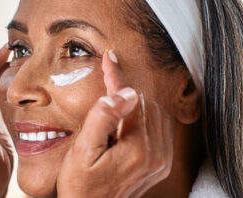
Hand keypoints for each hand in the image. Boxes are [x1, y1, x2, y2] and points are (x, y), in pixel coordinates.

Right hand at [56, 50, 175, 197]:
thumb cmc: (80, 184)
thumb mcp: (83, 150)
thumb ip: (103, 118)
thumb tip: (125, 93)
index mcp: (139, 149)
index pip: (133, 99)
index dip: (118, 77)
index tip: (109, 58)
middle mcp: (157, 154)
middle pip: (146, 103)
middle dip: (126, 89)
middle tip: (108, 76)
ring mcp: (162, 160)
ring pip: (155, 113)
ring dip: (135, 102)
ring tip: (113, 101)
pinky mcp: (162, 163)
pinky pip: (159, 127)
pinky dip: (144, 115)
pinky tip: (126, 117)